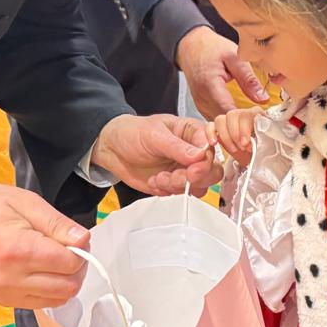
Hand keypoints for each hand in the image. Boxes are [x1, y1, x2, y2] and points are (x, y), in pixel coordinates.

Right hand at [0, 185, 89, 309]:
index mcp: (19, 251)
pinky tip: (44, 271)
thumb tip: (83, 240)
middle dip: (78, 267)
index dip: (81, 249)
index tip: (75, 238)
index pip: (70, 264)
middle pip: (68, 286)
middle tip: (71, 249)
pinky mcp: (3, 301)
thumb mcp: (24, 202)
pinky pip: (41, 304)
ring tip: (57, 260)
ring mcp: (6, 293)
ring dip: (66, 281)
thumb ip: (57, 223)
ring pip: (58, 299)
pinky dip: (50, 290)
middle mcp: (12, 279)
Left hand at [91, 114, 221, 196]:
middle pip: (213, 171)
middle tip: (173, 177)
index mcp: (193, 132)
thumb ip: (177, 147)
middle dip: (193, 178)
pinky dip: (168, 191)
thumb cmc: (133, 133)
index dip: (205, 163)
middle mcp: (194, 152)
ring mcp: (186, 169)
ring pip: (200, 186)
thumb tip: (200, 156)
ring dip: (178, 186)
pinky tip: (155, 181)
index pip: (212, 149)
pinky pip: (183, 194)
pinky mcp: (176, 184)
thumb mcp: (153, 135)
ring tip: (159, 178)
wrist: (113, 149)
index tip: (192, 170)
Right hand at [177, 27, 268, 119]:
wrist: (191, 47)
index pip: (228, 113)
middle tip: (259, 121)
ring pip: (219, 125)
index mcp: (210, 86)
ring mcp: (200, 104)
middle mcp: (202, 99)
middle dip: (242, 125)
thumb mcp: (234, 57)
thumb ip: (248, 79)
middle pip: (223, 124)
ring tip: (250, 120)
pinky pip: (215, 120)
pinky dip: (227, 121)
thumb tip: (263, 99)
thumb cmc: (211, 48)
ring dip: (234, 125)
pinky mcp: (201, 107)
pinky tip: (239, 116)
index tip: (260, 119)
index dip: (245, 121)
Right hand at [207, 108, 263, 167]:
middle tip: (242, 148)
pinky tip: (214, 143)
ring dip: (226, 136)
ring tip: (234, 149)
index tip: (246, 143)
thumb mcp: (266, 145)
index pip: (249, 113)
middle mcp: (241, 114)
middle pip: (233, 115)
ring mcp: (228, 120)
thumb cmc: (261, 149)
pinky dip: (210, 134)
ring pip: (220, 119)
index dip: (245, 129)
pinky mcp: (217, 128)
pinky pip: (210, 126)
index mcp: (256, 115)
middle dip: (236, 134)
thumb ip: (264, 139)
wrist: (253, 156)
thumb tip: (258, 141)